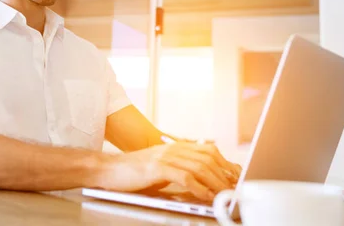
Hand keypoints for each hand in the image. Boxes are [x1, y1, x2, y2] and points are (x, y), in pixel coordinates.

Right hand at [91, 142, 238, 201]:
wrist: (108, 169)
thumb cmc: (134, 172)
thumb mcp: (161, 168)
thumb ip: (180, 169)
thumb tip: (201, 182)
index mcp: (176, 147)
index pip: (208, 150)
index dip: (225, 163)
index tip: (235, 176)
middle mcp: (173, 149)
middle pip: (208, 158)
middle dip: (224, 174)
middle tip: (234, 188)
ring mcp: (165, 156)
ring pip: (200, 167)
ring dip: (215, 182)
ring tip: (224, 195)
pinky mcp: (157, 167)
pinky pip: (185, 177)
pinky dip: (199, 187)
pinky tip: (205, 196)